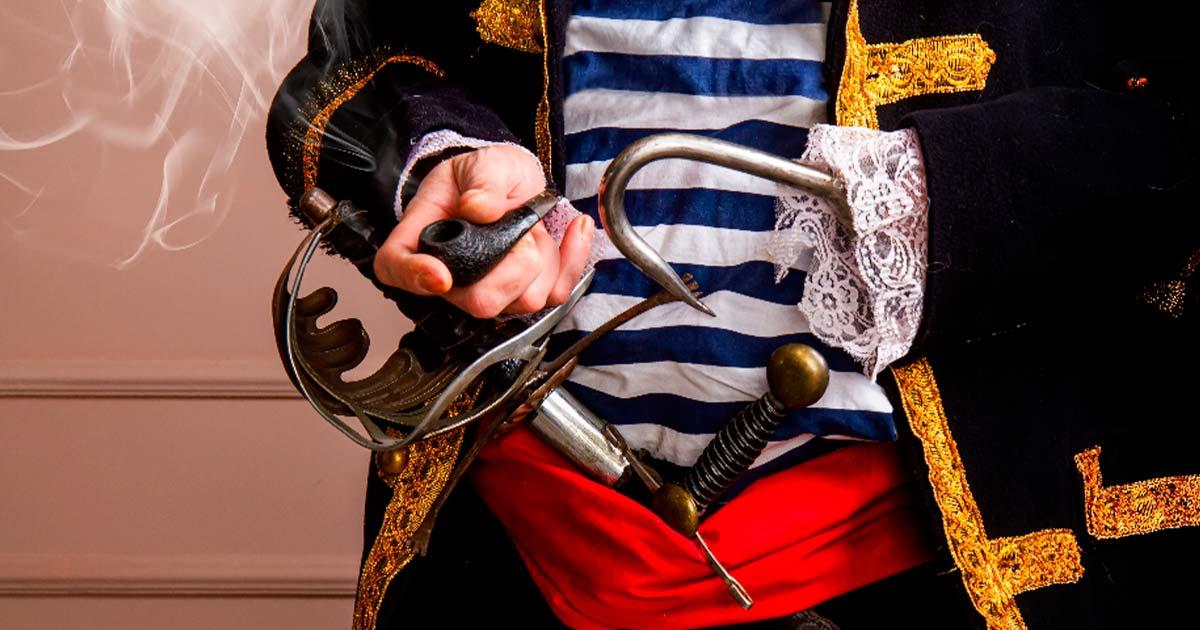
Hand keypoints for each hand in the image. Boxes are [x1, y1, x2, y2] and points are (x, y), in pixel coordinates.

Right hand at [374, 145, 594, 317]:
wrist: (515, 182)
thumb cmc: (486, 175)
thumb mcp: (482, 163)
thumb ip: (481, 180)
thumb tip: (478, 207)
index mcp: (423, 239)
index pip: (398, 268)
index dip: (415, 277)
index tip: (439, 275)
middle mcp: (453, 275)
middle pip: (476, 301)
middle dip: (511, 267)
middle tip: (520, 231)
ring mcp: (490, 290)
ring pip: (521, 302)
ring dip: (543, 258)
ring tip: (535, 225)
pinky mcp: (525, 291)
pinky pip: (555, 294)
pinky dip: (571, 260)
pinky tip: (574, 230)